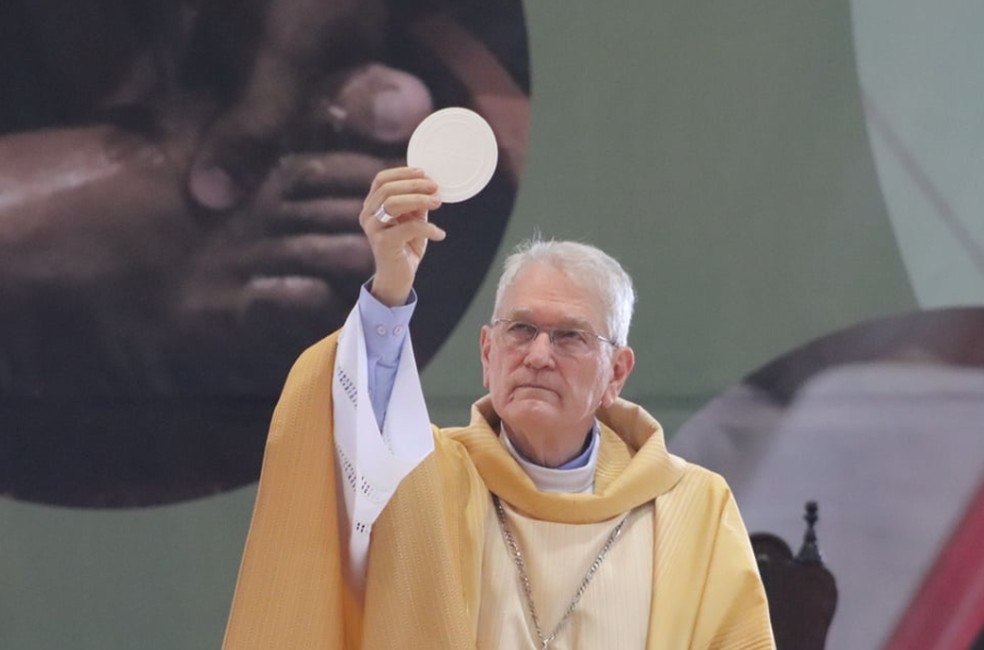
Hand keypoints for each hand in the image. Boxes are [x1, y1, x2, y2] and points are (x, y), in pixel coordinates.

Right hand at [360, 168, 444, 306]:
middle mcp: (367, 215)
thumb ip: (417, 203)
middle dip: (414, 185)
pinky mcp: (382, 243)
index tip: (424, 172)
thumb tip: (431, 185)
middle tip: (435, 188)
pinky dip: (428, 228)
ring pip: (393, 204)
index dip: (402, 173)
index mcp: (372, 205)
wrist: (398, 277)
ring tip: (438, 203)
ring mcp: (372, 229)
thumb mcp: (413, 219)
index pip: (381, 180)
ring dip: (419, 200)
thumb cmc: (405, 246)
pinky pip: (407, 228)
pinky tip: (440, 234)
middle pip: (388, 189)